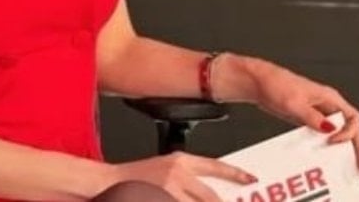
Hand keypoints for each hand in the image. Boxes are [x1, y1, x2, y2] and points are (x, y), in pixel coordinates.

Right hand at [110, 152, 256, 201]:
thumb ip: (187, 177)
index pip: (214, 166)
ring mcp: (168, 192)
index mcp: (180, 161)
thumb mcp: (164, 168)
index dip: (234, 174)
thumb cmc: (134, 176)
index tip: (250, 179)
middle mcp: (176, 175)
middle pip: (211, 198)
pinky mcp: (159, 200)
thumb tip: (210, 194)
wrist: (107, 181)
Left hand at [218, 55, 358, 178]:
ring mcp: (319, 112)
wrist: (259, 83)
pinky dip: (328, 147)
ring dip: (345, 150)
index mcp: (330, 97)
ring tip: (350, 168)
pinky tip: (326, 158)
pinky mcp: (309, 119)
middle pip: (351, 129)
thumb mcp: (294, 103)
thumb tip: (330, 129)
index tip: (333, 141)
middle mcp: (328, 105)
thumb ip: (312, 117)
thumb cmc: (276, 84)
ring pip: (339, 133)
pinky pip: (324, 135)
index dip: (348, 133)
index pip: (353, 119)